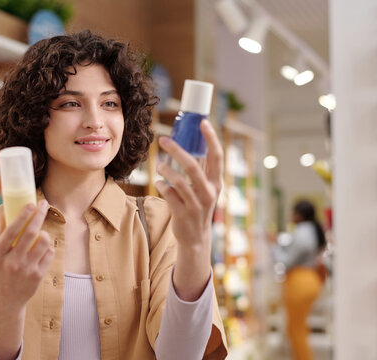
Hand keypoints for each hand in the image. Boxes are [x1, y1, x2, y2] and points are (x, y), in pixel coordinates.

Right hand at [0, 199, 53, 309]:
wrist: (6, 301)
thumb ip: (0, 234)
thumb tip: (5, 211)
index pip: (11, 231)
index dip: (23, 215)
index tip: (31, 204)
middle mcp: (11, 262)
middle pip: (30, 233)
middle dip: (39, 215)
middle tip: (44, 204)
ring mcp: (26, 270)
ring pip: (44, 242)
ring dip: (45, 233)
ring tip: (41, 234)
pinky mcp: (38, 276)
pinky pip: (49, 254)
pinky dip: (47, 248)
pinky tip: (41, 251)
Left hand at [155, 120, 222, 299]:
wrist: (195, 238)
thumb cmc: (198, 207)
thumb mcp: (205, 189)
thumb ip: (201, 171)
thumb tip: (189, 146)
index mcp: (217, 183)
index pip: (217, 156)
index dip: (211, 138)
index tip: (202, 122)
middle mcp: (209, 193)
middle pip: (193, 166)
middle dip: (177, 150)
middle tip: (163, 140)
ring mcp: (196, 204)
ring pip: (179, 181)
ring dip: (166, 170)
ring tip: (159, 165)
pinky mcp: (183, 214)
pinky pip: (169, 194)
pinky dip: (162, 186)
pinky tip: (160, 183)